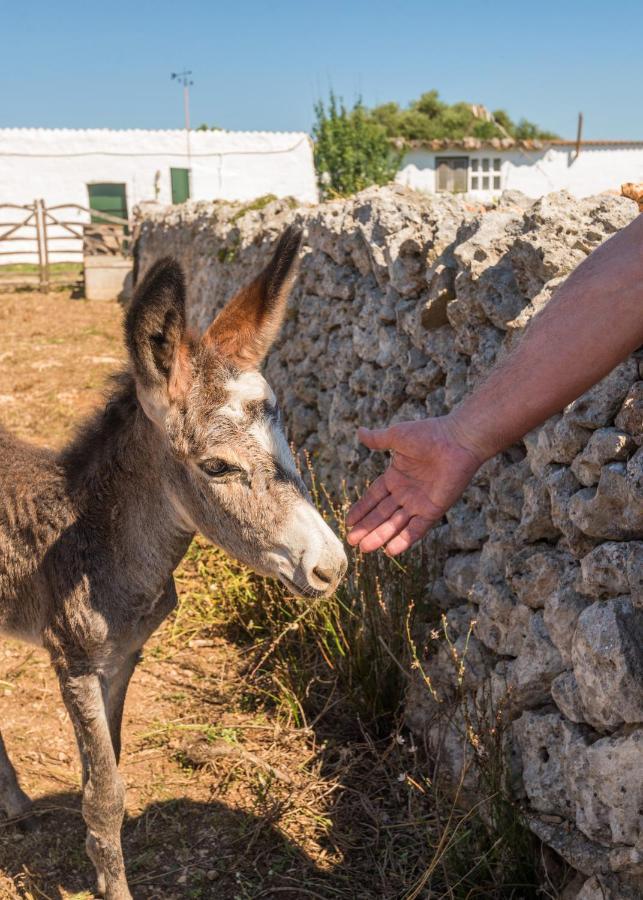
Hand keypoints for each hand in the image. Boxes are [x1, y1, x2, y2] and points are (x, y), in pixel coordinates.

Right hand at [346, 416, 484, 555]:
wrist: (457, 440)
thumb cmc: (429, 434)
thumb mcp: (397, 436)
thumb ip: (377, 439)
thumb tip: (359, 431)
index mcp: (396, 477)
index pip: (374, 497)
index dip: (361, 509)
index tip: (348, 522)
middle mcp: (406, 493)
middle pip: (382, 514)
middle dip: (367, 527)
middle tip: (352, 541)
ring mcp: (419, 503)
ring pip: (396, 524)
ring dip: (380, 536)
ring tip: (364, 549)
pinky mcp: (433, 510)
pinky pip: (417, 529)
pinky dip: (404, 540)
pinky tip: (390, 550)